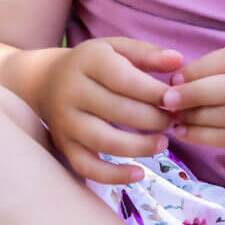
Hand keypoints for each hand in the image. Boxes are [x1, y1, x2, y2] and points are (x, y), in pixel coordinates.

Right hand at [42, 37, 182, 185]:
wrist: (46, 81)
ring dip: (139, 147)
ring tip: (163, 143)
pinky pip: (87, 167)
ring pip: (104, 141)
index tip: (176, 100)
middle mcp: (72, 92)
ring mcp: (66, 122)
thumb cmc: (93, 64)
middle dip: (153, 119)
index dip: (154, 92)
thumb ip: (148, 54)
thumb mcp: (117, 48)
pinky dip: (114, 176)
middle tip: (172, 121)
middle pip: (117, 111)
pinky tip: (139, 174)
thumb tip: (178, 61)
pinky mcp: (64, 146)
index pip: (124, 79)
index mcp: (89, 62)